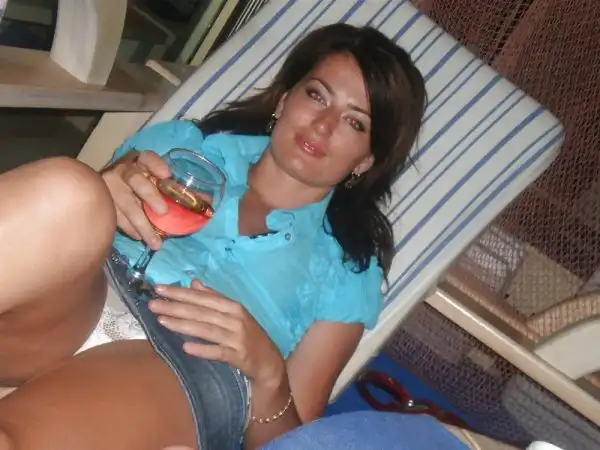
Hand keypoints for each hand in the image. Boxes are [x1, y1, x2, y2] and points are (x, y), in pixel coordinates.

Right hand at [101, 150, 170, 248]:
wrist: (107, 189)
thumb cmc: (142, 185)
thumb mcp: (156, 182)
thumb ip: (177, 190)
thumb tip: (207, 202)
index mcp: (139, 161)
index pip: (147, 157)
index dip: (156, 164)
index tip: (167, 175)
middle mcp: (123, 170)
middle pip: (134, 179)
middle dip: (149, 195)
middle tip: (163, 212)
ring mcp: (109, 186)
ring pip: (124, 203)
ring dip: (141, 224)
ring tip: (156, 242)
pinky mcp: (102, 202)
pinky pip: (115, 216)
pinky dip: (129, 228)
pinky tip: (140, 237)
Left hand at [149, 280, 285, 386]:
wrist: (268, 361)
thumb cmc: (248, 335)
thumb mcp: (235, 313)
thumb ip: (214, 298)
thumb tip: (194, 283)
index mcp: (233, 307)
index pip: (202, 297)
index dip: (181, 292)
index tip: (159, 288)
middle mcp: (235, 319)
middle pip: (201, 312)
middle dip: (175, 307)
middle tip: (152, 304)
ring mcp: (236, 338)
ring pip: (205, 329)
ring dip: (182, 325)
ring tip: (161, 320)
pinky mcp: (238, 356)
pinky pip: (218, 352)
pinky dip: (203, 349)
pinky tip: (186, 347)